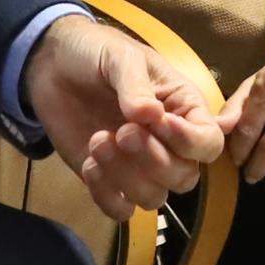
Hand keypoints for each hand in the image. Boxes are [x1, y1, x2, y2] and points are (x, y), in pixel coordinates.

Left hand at [24, 12, 225, 218]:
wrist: (54, 67)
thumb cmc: (98, 54)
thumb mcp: (120, 58)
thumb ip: (136, 85)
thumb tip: (151, 116)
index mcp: (183, 108)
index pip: (209, 142)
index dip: (189, 142)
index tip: (158, 122)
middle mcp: (168, 142)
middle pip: (185, 177)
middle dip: (154, 160)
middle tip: (122, 132)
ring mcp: (138, 165)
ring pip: (154, 197)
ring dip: (126, 177)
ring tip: (98, 141)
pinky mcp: (109, 180)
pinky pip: (121, 209)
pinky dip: (106, 195)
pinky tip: (89, 164)